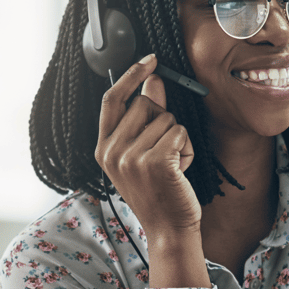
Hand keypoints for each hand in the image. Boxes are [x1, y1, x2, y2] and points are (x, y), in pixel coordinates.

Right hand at [95, 54, 199, 234]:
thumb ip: (145, 116)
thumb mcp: (142, 152)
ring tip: (172, 165)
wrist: (168, 228)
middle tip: (164, 150)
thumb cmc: (158, 190)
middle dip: (163, 119)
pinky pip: (179, 131)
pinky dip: (186, 148)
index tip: (150, 60)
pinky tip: (180, 169)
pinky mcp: (154, 162)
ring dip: (178, 137)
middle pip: (144, 103)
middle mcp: (111, 151)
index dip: (130, 75)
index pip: (111, 99)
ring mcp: (130, 157)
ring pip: (166, 117)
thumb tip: (153, 80)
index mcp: (102, 148)